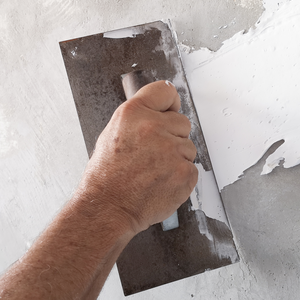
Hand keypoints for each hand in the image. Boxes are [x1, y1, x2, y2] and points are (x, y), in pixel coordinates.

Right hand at [74, 81, 197, 235]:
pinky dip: (180, 177)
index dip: (169, 104)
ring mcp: (171, 150)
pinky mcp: (184, 172)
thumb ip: (139, 118)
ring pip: (188, 147)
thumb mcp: (113, 133)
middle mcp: (153, 127)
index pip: (166, 91)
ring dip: (176, 158)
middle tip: (153, 154)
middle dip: (173, 136)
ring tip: (153, 171)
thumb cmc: (107, 176)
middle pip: (182, 121)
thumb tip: (161, 112)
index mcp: (133, 113)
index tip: (169, 111)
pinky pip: (192, 168)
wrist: (108, 208)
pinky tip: (161, 182)